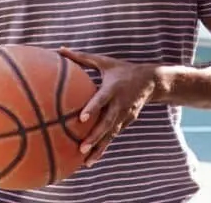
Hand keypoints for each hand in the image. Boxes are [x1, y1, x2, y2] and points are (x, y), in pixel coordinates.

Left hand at [57, 47, 157, 166]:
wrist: (151, 82)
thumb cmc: (122, 70)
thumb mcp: (104, 62)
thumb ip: (81, 57)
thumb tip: (59, 49)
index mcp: (113, 88)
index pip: (102, 99)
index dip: (93, 108)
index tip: (82, 119)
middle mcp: (120, 104)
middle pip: (107, 123)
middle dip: (95, 136)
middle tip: (81, 148)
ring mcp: (125, 115)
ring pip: (111, 134)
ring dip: (99, 148)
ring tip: (86, 161)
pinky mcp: (126, 122)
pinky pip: (113, 136)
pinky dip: (103, 148)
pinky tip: (92, 160)